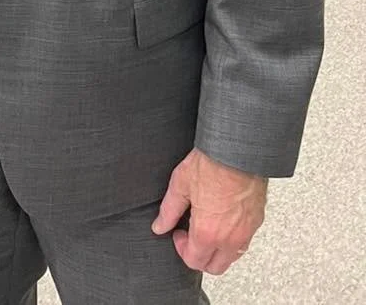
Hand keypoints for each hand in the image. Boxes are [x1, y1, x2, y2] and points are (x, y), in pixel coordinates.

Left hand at [152, 147, 265, 274]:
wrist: (238, 150)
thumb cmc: (212, 163)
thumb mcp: (180, 184)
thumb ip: (169, 210)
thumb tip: (159, 226)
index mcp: (208, 232)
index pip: (194, 261)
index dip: (181, 249)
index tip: (178, 233)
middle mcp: (230, 238)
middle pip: (214, 267)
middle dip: (199, 256)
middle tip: (190, 235)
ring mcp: (246, 232)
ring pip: (231, 257)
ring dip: (216, 250)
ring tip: (206, 226)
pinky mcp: (257, 222)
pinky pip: (243, 243)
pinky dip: (231, 240)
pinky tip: (222, 220)